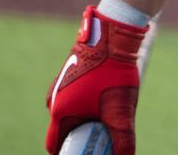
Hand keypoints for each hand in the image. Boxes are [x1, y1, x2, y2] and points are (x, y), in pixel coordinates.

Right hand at [46, 6, 147, 154]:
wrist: (112, 35)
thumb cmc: (113, 72)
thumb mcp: (120, 109)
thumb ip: (122, 137)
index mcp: (59, 112)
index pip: (56, 145)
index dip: (69, 153)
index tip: (85, 152)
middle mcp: (54, 99)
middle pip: (66, 129)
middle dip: (83, 135)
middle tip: (103, 137)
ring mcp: (60, 86)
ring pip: (72, 113)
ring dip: (87, 118)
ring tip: (109, 113)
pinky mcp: (69, 75)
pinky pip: (76, 98)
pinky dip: (88, 104)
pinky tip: (107, 98)